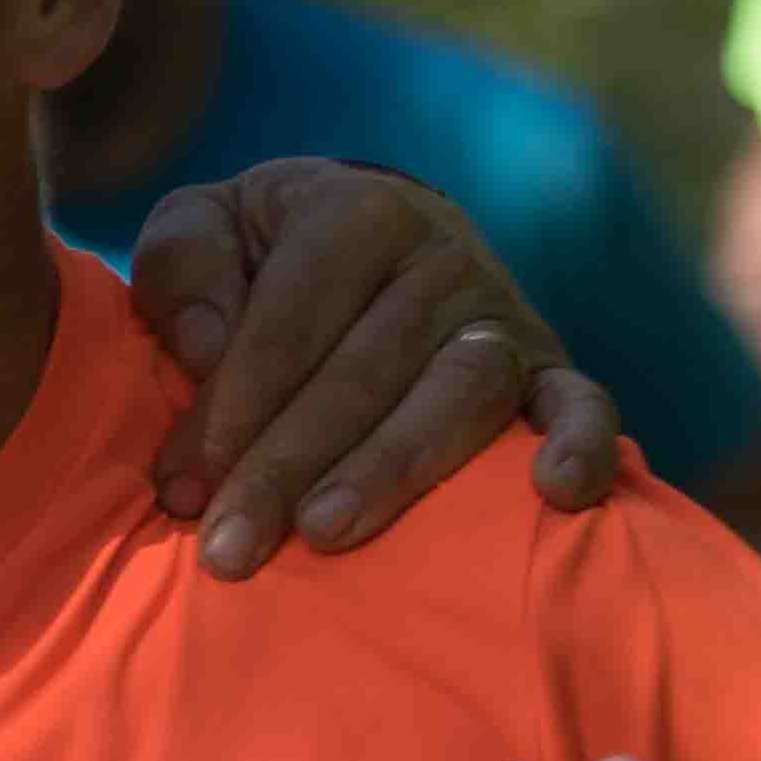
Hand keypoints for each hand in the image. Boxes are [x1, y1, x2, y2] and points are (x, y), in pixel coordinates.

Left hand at [126, 158, 619, 574]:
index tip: (179, 491)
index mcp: (356, 212)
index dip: (229, 409)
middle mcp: (441, 257)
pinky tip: (558, 492)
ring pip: (456, 397)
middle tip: (227, 549)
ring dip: (391, 471)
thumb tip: (207, 345)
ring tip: (325, 534)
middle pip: (363, 372)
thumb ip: (184, 267)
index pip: (289, 322)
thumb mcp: (203, 228)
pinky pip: (580, 402)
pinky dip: (580, 443)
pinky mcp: (547, 366)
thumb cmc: (262, 249)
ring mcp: (502, 314)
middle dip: (285, 466)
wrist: (366, 230)